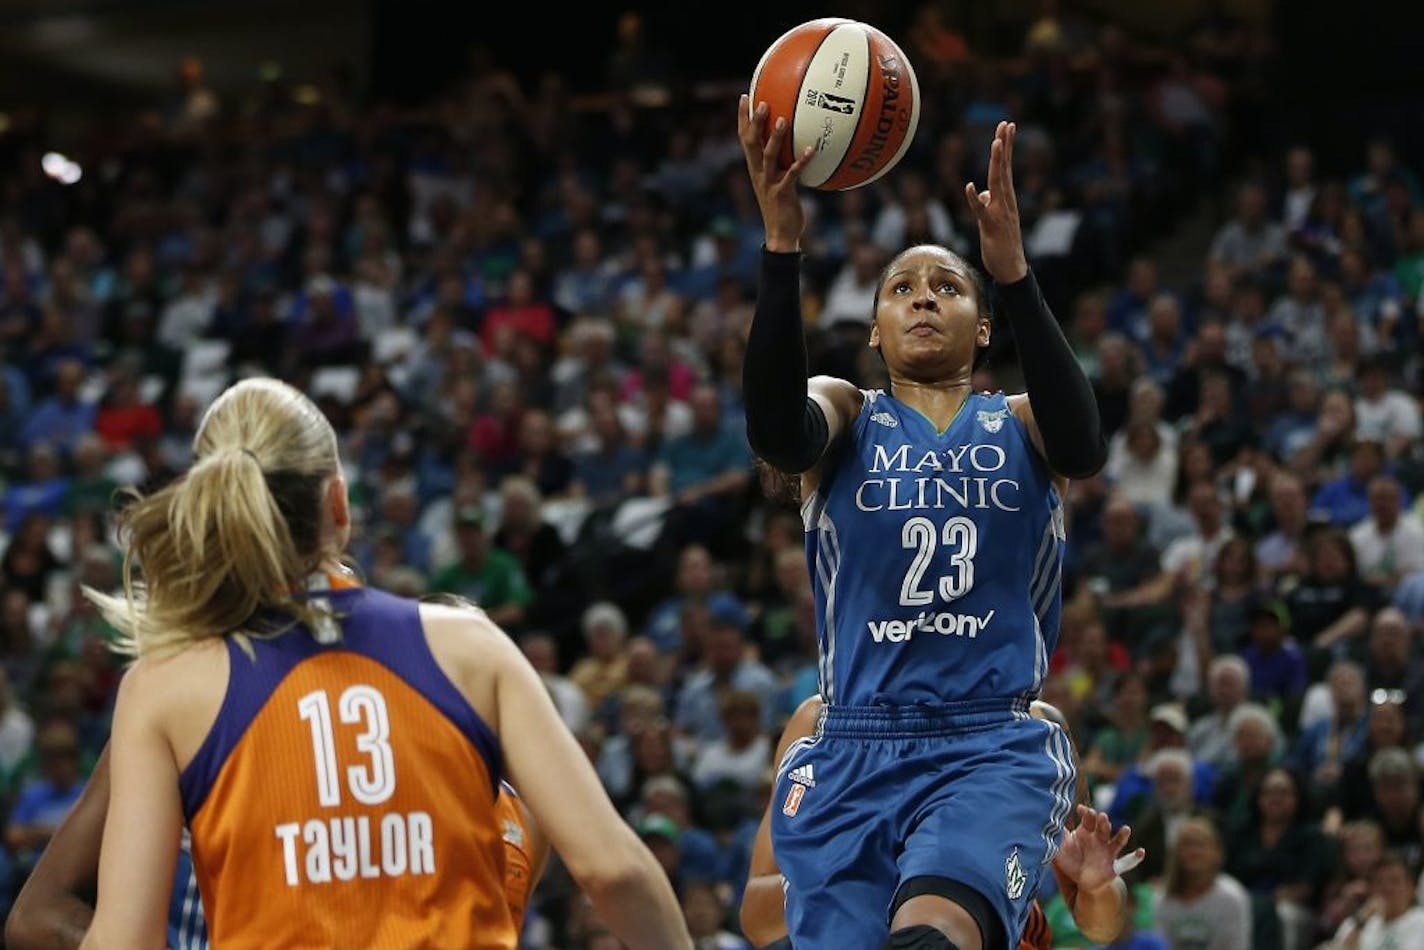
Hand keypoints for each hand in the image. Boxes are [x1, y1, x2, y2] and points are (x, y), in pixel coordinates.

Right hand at [737, 94, 814, 252]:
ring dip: (775, 137)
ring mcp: (769, 183)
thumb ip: (781, 163)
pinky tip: (812, 149)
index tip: (745, 96)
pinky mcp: (782, 193)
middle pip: (751, 143)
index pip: (744, 138)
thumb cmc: (781, 206)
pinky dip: (802, 161)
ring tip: (783, 119)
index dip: (742, 118)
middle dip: (754, 122)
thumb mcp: (776, 181)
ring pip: (768, 156)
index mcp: (754, 168)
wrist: (780, 235)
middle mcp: (758, 173)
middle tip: (761, 101)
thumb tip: (797, 142)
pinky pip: (792, 174)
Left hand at [964, 121, 1027, 283]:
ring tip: (996, 143)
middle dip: (1005, 146)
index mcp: (1005, 199)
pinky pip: (981, 211)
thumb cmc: (1002, 243)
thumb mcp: (991, 219)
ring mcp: (1000, 213)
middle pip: (1005, 169)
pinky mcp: (991, 227)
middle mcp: (1005, 202)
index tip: (1007, 127)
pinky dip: (974, 199)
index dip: (1005, 148)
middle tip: (1006, 124)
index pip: (1006, 168)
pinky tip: (969, 187)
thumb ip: (986, 203)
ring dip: (997, 164)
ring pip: (998, 184)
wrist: (1011, 268)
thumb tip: (980, 193)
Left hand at [1055, 804, 1141, 894]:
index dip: (1086, 813)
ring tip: (1126, 829)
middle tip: (1101, 816)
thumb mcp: (1060, 848)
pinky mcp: (1114, 867)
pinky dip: (1135, 858)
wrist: (1082, 881)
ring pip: (1117, 841)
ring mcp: (1108, 852)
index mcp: (1086, 832)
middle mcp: (1099, 839)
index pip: (1088, 819)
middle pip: (1103, 827)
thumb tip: (1043, 822)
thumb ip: (1054, 836)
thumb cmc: (1070, 860)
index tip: (1081, 809)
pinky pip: (1127, 862)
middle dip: (1103, 821)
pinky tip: (1141, 852)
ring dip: (1122, 835)